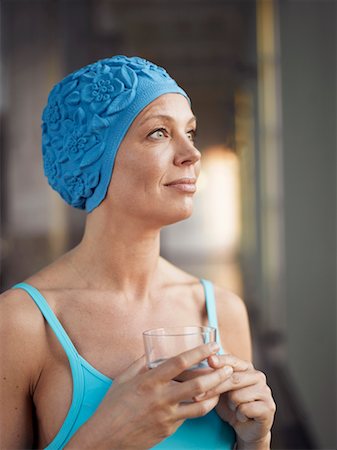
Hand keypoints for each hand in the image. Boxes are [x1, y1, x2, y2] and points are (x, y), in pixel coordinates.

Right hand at [66, 343, 233, 449]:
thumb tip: (152, 350)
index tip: (213, 345)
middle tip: (229, 366)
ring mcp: (167, 416)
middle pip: (198, 384)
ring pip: (200, 404)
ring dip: (216, 393)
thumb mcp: (123, 379)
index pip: (180, 362)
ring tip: (225, 384)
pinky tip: (208, 400)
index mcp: (149, 381)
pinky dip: (201, 406)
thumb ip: (141, 363)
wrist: (106, 439)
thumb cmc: (112, 406)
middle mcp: (161, 398)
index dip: (199, 352)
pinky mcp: (169, 429)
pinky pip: (189, 416)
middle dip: (217, 374)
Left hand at [195, 354, 275, 448]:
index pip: (232, 360)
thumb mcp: (220, 389)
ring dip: (230, 406)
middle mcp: (258, 376)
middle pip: (232, 379)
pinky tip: (243, 416)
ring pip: (237, 396)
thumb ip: (215, 377)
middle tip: (197, 397)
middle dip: (214, 389)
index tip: (209, 360)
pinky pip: (245, 409)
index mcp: (247, 367)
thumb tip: (203, 365)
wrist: (246, 428)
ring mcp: (265, 391)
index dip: (221, 360)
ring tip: (234, 408)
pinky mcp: (269, 407)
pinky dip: (239, 415)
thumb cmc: (230, 405)